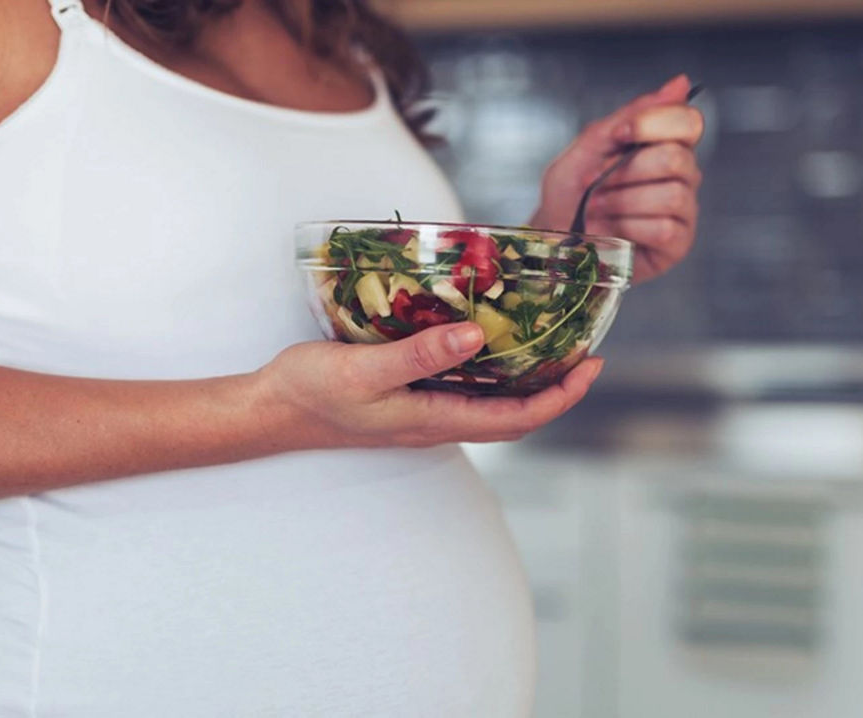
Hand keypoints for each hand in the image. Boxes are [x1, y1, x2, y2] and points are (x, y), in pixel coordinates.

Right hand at [261, 323, 603, 448]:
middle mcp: (436, 422)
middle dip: (555, 388)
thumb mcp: (364, 369)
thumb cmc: (312, 392)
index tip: (592, 364)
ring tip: (548, 344)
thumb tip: (477, 338)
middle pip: (515, 415)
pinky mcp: (407, 400)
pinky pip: (465, 392)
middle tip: (583, 350)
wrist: (271, 411)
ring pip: (491, 405)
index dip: (561, 396)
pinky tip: (486, 343)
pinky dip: (491, 372)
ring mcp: (422, 413)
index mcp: (434, 420)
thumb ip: (420, 355)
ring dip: (526, 381)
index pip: (518, 418)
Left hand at [529, 74, 704, 283]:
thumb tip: (679, 84)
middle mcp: (681, 175)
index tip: (618, 136)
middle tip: (596, 185)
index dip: (652, 125)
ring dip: (622, 203)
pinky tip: (614, 233)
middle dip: (625, 172)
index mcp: (664, 144)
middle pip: (676, 158)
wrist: (551, 239)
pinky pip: (666, 228)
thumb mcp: (587, 148)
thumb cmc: (569, 195)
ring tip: (598, 210)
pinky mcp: (677, 243)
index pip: (688, 121)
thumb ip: (629, 116)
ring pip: (672, 195)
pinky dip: (629, 228)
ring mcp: (682, 210)